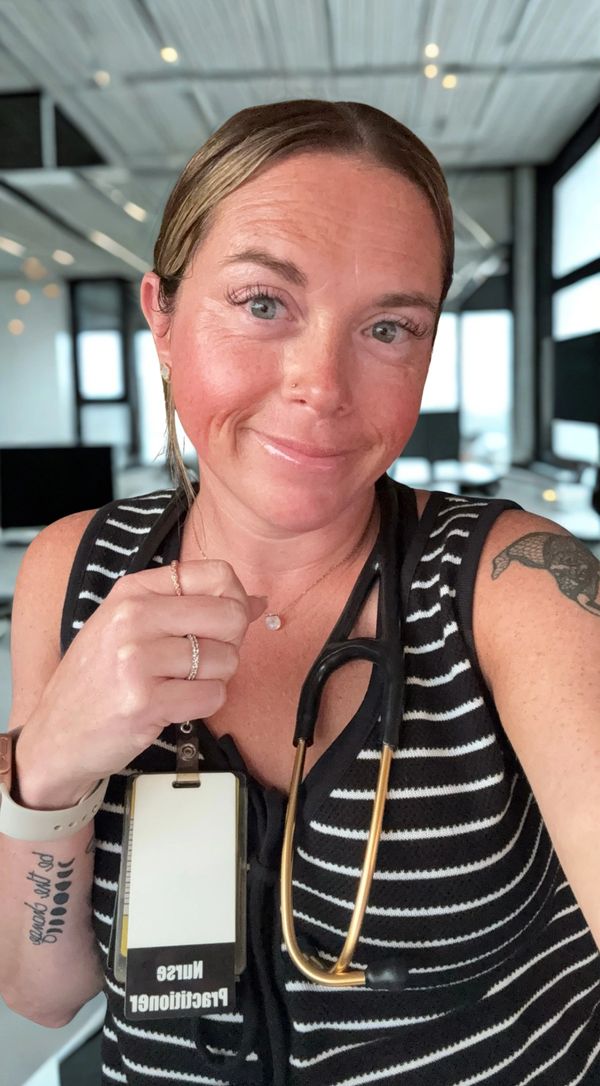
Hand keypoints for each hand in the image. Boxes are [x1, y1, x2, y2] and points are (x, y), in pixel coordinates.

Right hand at [15, 561, 265, 807]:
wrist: (56, 735)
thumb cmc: (98, 680)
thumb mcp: (132, 627)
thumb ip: (192, 607)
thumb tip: (255, 601)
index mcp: (133, 592)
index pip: (217, 574)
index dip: (234, 600)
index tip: (221, 624)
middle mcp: (133, 618)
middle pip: (230, 615)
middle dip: (229, 644)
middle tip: (202, 662)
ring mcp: (137, 660)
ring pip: (226, 659)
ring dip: (214, 680)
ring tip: (179, 685)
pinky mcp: (145, 701)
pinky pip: (213, 696)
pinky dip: (204, 705)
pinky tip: (175, 705)